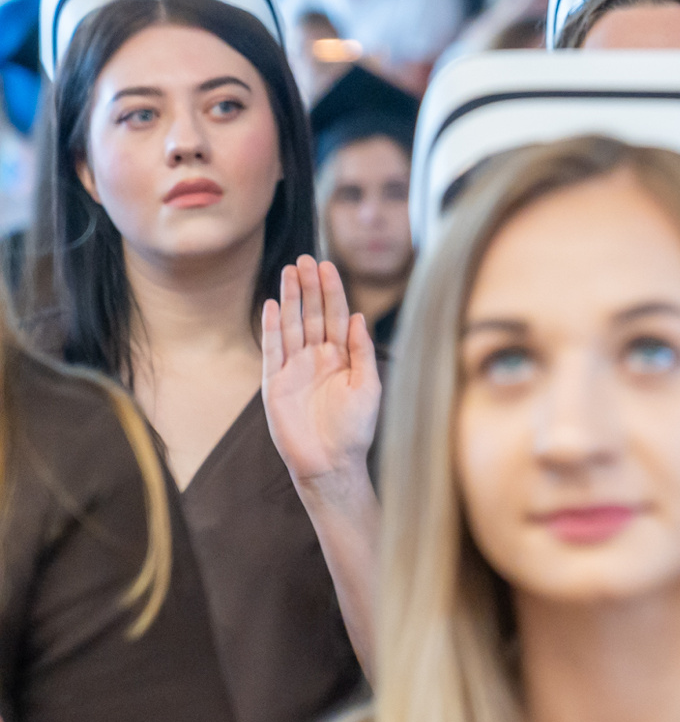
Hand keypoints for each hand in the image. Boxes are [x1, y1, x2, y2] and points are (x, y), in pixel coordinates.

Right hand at [261, 256, 381, 490]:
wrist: (331, 463)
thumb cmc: (355, 429)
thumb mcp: (368, 386)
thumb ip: (362, 351)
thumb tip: (357, 317)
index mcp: (341, 357)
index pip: (335, 315)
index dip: (331, 291)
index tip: (327, 265)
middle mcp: (317, 358)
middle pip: (310, 314)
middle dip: (308, 286)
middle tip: (304, 258)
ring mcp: (294, 369)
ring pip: (290, 325)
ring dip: (289, 299)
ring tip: (288, 272)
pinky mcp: (275, 384)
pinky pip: (272, 350)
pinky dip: (270, 328)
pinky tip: (270, 305)